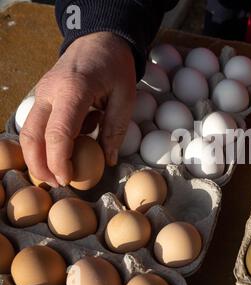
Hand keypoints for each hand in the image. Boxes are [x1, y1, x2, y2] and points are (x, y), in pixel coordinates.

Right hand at [20, 32, 135, 186]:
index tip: (68, 179)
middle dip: (40, 165)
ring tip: (58, 172)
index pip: (58, 133)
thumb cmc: (115, 66)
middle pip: (32, 135)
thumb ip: (115, 129)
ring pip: (28, 131)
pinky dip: (45, 141)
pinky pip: (37, 123)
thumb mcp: (126, 96)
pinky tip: (66, 146)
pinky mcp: (42, 96)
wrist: (100, 39)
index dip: (59, 161)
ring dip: (37, 156)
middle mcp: (49, 91)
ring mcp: (42, 92)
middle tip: (57, 183)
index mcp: (73, 90)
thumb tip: (108, 160)